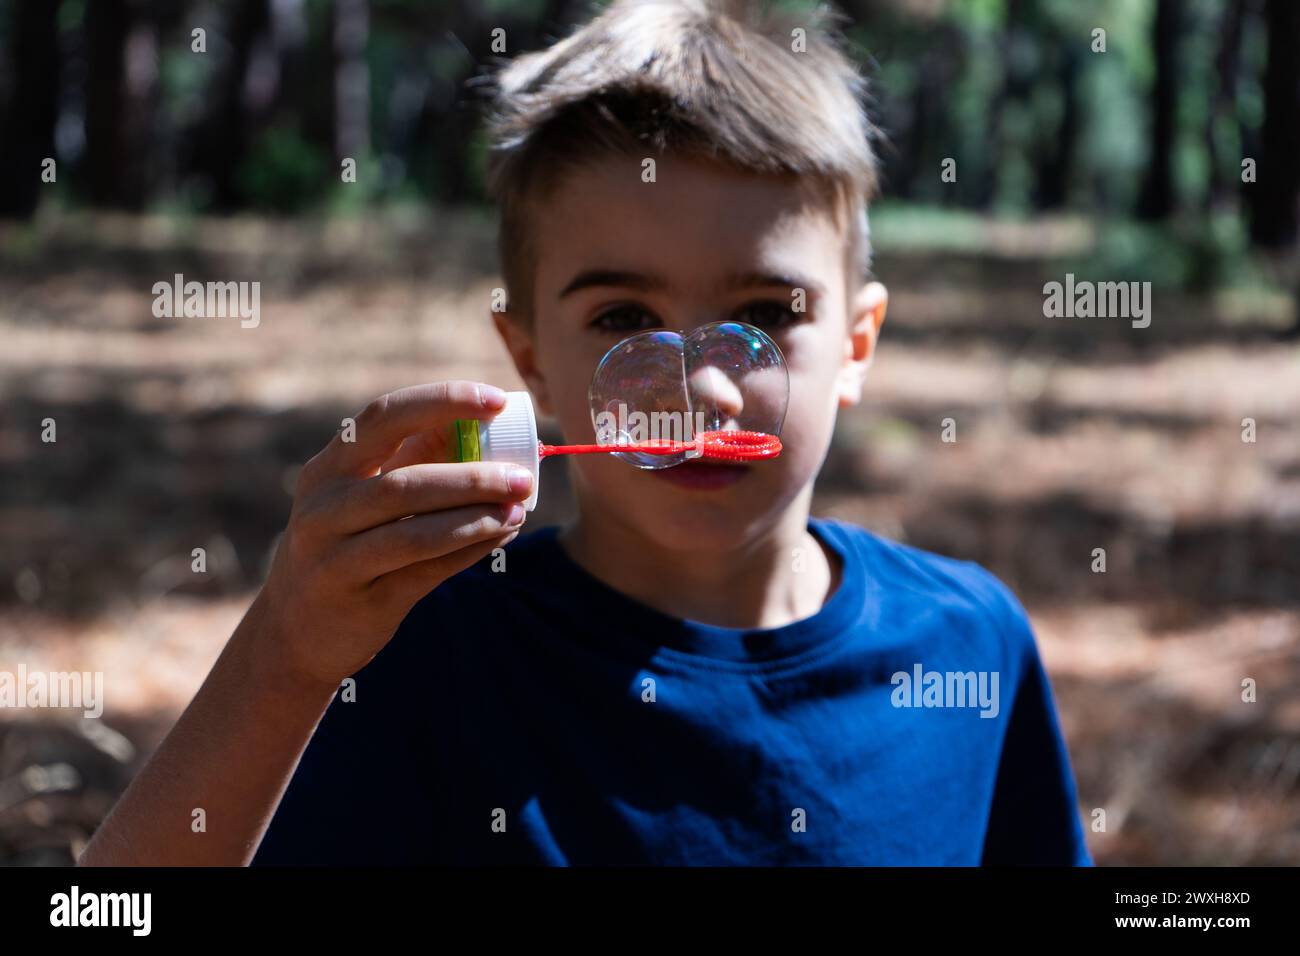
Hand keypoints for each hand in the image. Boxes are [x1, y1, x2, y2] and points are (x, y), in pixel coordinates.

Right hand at [256, 381, 531, 687]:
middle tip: (523, 478)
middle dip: (472, 477)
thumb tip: (495, 430)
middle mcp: (323, 510)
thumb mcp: (361, 495)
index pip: (385, 417)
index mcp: (328, 468)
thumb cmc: (350, 542)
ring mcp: (335, 559)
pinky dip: (469, 552)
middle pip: (404, 483)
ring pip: (415, 534)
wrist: (297, 627)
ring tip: (518, 511)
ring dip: (475, 520)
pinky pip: (424, 572)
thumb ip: (416, 461)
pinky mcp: (360, 602)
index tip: (497, 401)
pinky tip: (500, 537)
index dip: (443, 402)